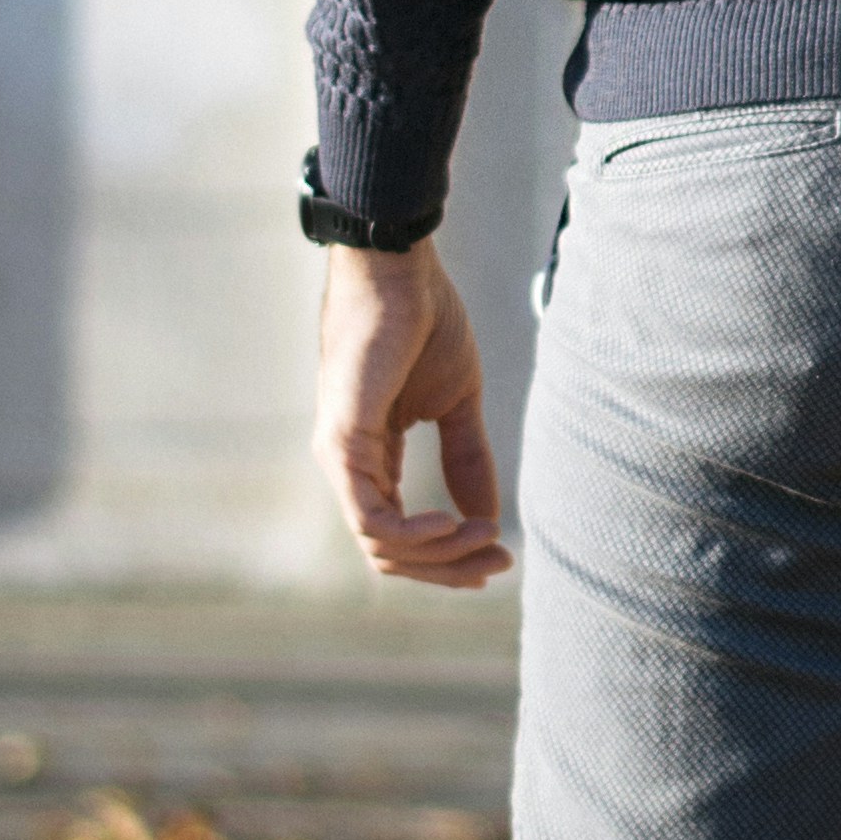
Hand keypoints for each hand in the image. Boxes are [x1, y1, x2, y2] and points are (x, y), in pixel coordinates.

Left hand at [312, 243, 509, 587]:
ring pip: (380, 544)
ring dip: (440, 552)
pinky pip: (370, 517)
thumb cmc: (424, 322)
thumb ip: (468, 460)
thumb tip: (488, 518)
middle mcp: (350, 467)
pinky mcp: (343, 442)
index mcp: (374, 459)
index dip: (449, 557)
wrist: (401, 272)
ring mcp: (341, 457)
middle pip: (390, 553)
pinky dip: (413, 534)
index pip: (400, 535)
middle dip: (448, 568)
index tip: (499, 554)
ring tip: (483, 534)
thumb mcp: (458, 403)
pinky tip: (452, 523)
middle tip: (498, 562)